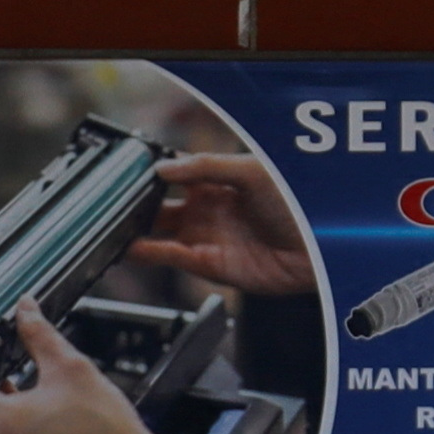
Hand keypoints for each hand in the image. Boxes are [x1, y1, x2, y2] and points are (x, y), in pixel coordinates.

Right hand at [132, 152, 323, 298]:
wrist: (320, 248)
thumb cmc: (299, 206)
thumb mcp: (251, 172)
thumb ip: (206, 168)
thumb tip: (166, 168)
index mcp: (222, 183)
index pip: (179, 175)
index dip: (156, 173)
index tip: (131, 170)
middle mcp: (212, 210)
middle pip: (165, 205)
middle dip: (141, 203)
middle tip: (114, 200)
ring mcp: (210, 237)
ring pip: (163, 233)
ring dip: (139, 230)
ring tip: (113, 226)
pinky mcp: (212, 265)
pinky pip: (174, 257)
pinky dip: (151, 253)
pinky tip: (131, 246)